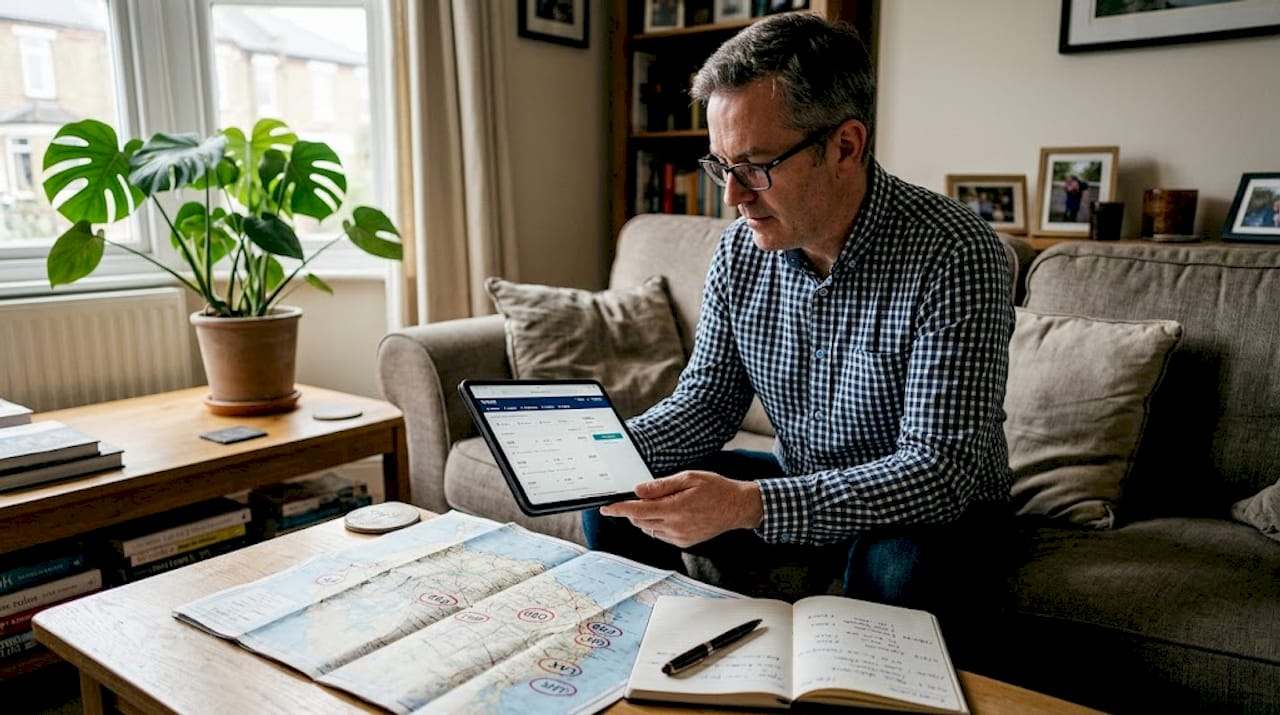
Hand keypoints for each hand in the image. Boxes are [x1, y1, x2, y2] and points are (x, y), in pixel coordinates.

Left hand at [599, 471, 764, 547]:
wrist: (737, 507)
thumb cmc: (716, 489)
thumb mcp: (688, 478)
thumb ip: (661, 486)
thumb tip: (638, 490)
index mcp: (675, 509)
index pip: (637, 510)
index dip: (618, 509)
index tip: (605, 508)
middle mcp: (675, 527)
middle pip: (640, 520)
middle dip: (631, 510)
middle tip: (634, 497)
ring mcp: (680, 537)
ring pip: (649, 528)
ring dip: (645, 517)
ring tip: (659, 502)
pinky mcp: (684, 542)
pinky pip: (661, 534)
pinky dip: (657, 524)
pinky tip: (669, 512)